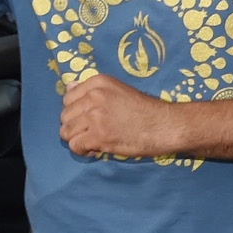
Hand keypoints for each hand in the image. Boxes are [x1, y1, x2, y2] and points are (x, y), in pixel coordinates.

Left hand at [59, 72, 179, 157]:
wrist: (167, 126)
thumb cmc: (146, 111)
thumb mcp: (120, 91)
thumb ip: (93, 90)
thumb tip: (68, 86)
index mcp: (99, 82)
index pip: (68, 98)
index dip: (77, 112)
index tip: (92, 118)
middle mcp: (94, 96)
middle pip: (64, 116)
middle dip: (77, 126)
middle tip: (95, 131)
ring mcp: (95, 116)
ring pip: (66, 131)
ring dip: (78, 139)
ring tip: (96, 140)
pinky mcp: (99, 135)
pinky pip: (75, 145)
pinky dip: (83, 150)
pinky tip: (98, 148)